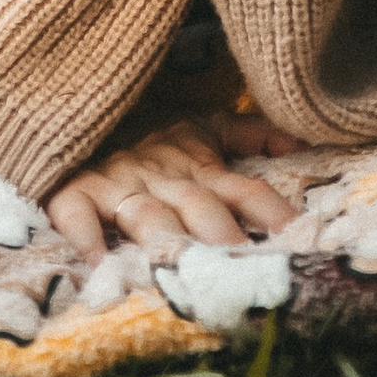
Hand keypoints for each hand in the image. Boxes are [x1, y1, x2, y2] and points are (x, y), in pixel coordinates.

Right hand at [45, 111, 306, 261]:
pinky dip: (85, 235)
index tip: (300, 242)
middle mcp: (164, 176)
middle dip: (224, 240)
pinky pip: (77, 211)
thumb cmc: (149, 127)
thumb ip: (253, 133)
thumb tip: (302, 144)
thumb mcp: (205, 123)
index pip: (246, 190)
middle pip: (201, 209)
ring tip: (183, 275)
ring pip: (148, 216)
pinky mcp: (74, 188)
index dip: (273, 213)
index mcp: (200, 165)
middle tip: (245, 277)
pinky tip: (96, 264)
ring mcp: (119, 183)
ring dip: (166, 242)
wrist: (81, 99)